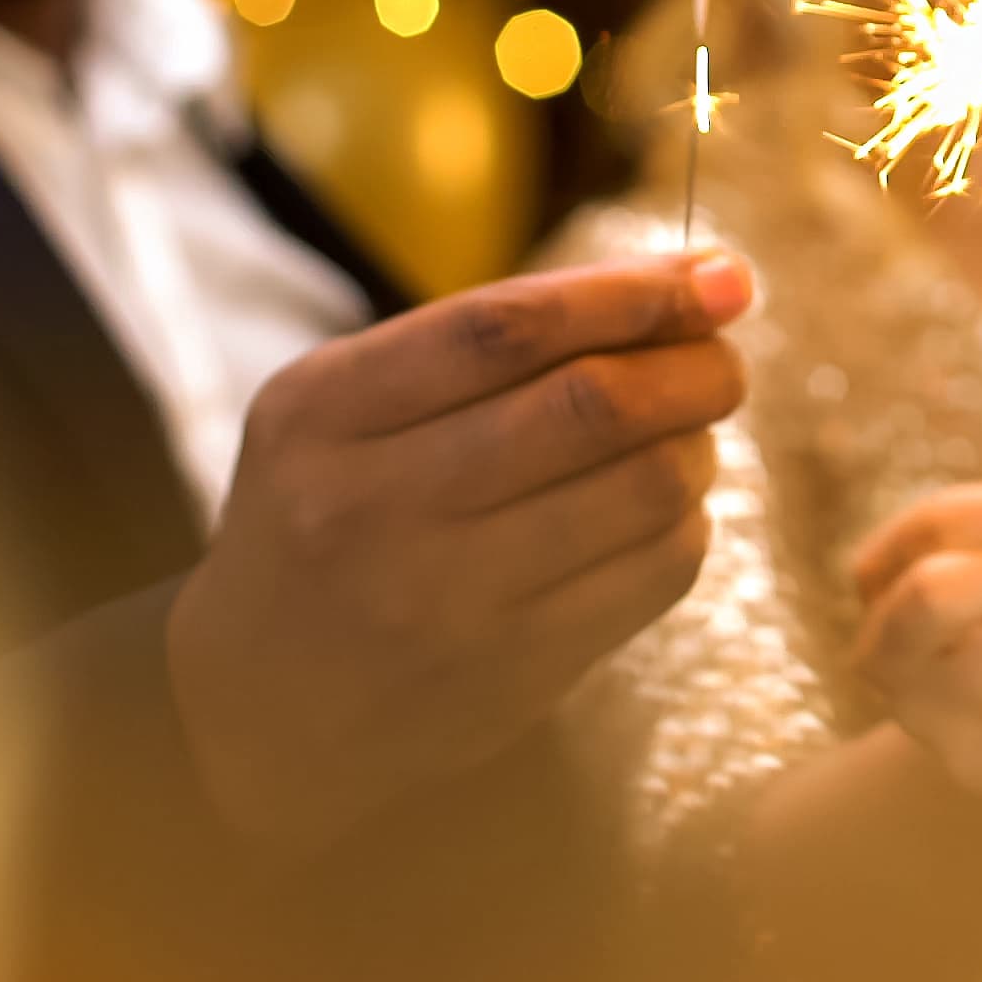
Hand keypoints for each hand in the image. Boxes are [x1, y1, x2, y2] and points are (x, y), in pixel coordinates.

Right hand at [169, 250, 755, 850]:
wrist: (256, 708)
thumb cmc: (331, 517)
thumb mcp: (346, 410)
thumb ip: (489, 338)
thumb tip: (692, 277)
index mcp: (324, 411)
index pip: (509, 324)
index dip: (633, 292)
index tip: (718, 274)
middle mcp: (373, 504)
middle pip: (590, 404)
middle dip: (693, 366)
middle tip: (725, 360)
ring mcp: (443, 599)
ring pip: (644, 487)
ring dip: (699, 446)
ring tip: (691, 436)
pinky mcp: (512, 675)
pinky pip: (656, 573)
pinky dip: (687, 523)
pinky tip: (667, 511)